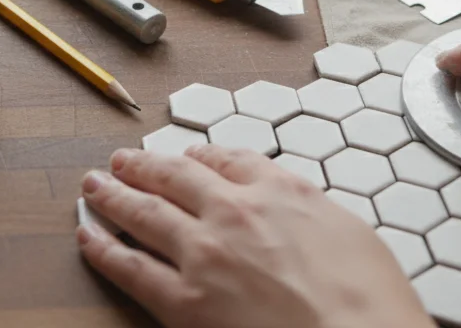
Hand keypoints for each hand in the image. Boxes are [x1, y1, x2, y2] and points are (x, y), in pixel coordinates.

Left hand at [76, 145, 431, 327]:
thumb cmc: (371, 304)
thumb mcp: (354, 235)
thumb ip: (312, 215)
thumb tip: (297, 215)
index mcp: (281, 191)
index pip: (229, 159)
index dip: (201, 155)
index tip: (189, 155)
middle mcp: (235, 211)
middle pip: (175, 176)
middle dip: (145, 165)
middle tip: (124, 159)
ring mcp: (204, 253)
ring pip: (143, 211)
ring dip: (114, 194)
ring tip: (95, 184)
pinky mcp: (184, 301)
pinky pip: (131, 267)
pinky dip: (103, 248)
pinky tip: (89, 235)